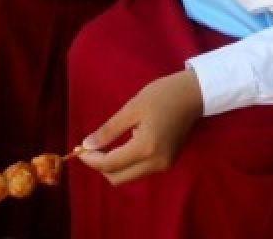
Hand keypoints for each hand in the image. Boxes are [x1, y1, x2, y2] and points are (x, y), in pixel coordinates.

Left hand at [76, 70, 203, 185]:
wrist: (193, 94)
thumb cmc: (162, 95)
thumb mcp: (131, 108)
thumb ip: (108, 130)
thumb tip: (86, 146)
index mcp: (146, 148)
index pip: (110, 165)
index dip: (91, 159)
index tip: (79, 148)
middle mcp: (156, 162)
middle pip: (118, 178)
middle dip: (100, 167)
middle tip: (90, 148)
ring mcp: (164, 165)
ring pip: (129, 176)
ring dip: (113, 166)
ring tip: (106, 145)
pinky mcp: (167, 162)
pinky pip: (140, 170)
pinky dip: (126, 163)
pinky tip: (123, 145)